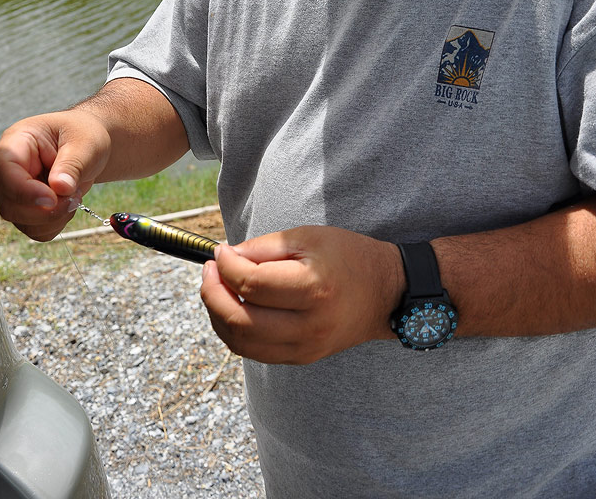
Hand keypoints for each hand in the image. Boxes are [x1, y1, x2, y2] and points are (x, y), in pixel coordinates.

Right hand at [0, 110, 110, 241]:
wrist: (90, 148)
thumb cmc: (84, 136)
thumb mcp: (86, 143)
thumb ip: (72, 164)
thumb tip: (60, 188)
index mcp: (17, 142)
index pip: (4, 169)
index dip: (23, 190)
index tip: (52, 198)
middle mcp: (9, 169)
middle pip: (8, 203)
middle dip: (43, 210)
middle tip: (74, 197)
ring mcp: (14, 191)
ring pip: (20, 221)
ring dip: (53, 218)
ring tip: (74, 196)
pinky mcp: (26, 209)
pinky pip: (34, 230)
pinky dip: (55, 225)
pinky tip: (68, 206)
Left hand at [200, 225, 404, 364]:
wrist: (386, 293)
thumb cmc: (348, 257)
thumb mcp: (309, 237)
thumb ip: (265, 247)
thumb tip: (226, 256)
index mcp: (312, 289)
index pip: (250, 285)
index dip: (225, 266)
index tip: (220, 250)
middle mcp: (308, 325)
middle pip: (239, 321)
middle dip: (211, 294)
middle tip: (209, 270)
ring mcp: (305, 347)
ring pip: (241, 342)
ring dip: (218, 315)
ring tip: (216, 288)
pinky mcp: (302, 358)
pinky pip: (255, 351)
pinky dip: (235, 331)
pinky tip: (233, 308)